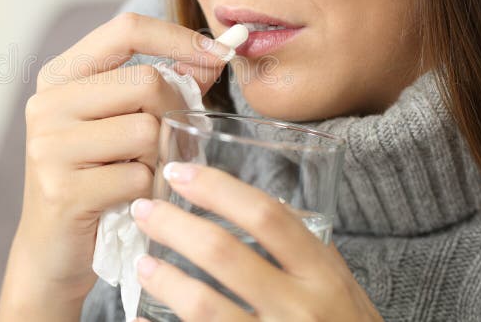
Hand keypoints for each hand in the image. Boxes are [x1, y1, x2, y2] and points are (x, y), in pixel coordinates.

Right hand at [0, 12, 233, 320]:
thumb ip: (159, 86)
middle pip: (146, 81)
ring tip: (140, 173)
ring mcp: (50, 145)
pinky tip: (128, 201)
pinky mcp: (62, 188)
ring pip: (148, 130)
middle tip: (170, 142)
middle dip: (175, 113)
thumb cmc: (97, 178)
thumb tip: (214, 57)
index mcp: (60, 75)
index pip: (126, 29)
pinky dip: (148, 192)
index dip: (178, 37)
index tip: (218, 54)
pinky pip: (138, 177)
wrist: (53, 249)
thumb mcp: (119, 121)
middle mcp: (48, 103)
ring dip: (159, 158)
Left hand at [130, 162, 382, 321]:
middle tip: (144, 209)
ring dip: (164, 278)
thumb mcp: (340, 286)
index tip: (179, 172)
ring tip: (142, 261)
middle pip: (223, 253)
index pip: (267, 216)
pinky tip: (141, 316)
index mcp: (323, 274)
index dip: (217, 188)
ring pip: (204, 305)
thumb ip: (304, 249)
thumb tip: (254, 205)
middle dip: (174, 226)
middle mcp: (300, 307)